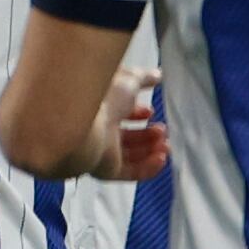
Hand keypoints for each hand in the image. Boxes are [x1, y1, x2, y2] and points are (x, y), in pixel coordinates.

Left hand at [87, 65, 166, 181]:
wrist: (83, 123)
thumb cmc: (100, 97)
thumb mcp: (127, 80)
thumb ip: (144, 78)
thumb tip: (157, 75)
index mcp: (100, 108)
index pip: (119, 114)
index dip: (137, 113)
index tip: (150, 110)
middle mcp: (99, 131)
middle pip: (126, 137)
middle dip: (147, 135)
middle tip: (162, 130)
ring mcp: (102, 151)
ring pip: (130, 156)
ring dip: (151, 151)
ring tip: (165, 145)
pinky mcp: (106, 169)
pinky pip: (130, 173)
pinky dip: (148, 168)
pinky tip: (161, 159)